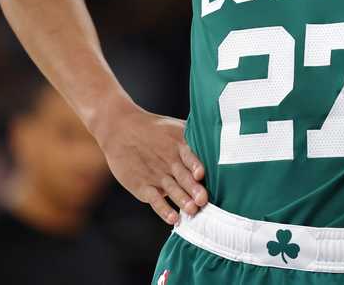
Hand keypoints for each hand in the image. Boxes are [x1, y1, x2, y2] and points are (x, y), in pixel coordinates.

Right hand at [94, 103, 208, 224]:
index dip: (196, 165)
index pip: (189, 156)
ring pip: (172, 189)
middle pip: (183, 176)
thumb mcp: (174, 126)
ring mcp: (155, 174)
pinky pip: (155, 199)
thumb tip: (223, 142)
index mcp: (178, 144)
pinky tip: (173, 218)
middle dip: (194, 189)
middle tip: (203, 200)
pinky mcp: (143, 185)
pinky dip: (164, 209)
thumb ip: (195, 137)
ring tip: (192, 211)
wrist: (120, 128)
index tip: (201, 174)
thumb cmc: (154, 129)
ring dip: (182, 200)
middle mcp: (168, 160)